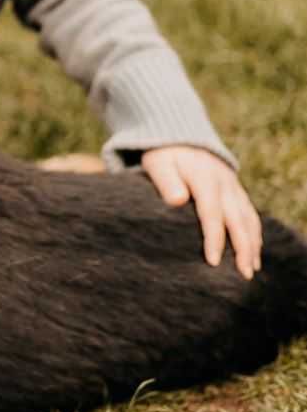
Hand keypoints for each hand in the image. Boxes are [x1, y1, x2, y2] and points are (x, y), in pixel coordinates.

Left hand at [141, 145, 261, 279]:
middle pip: (238, 219)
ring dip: (253, 244)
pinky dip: (254, 233)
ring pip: (248, 218)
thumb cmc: (164, 156)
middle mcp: (225, 183)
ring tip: (251, 269)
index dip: (214, 238)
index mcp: (205, 178)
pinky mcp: (236, 190)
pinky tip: (254, 251)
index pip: (212, 213)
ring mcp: (233, 187)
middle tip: (244, 274)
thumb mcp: (158, 164)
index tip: (213, 261)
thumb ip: (166, 181)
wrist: (179, 138)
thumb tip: (178, 201)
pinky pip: (250, 214)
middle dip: (243, 248)